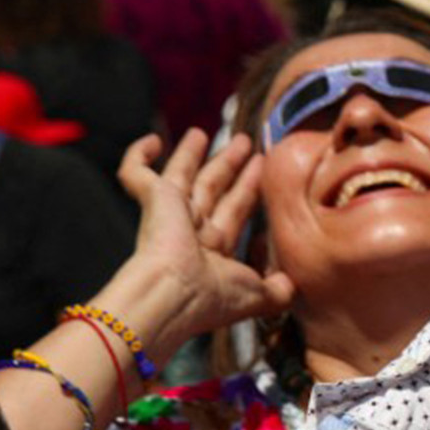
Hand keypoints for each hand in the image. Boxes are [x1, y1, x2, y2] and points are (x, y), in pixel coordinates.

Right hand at [113, 131, 294, 357]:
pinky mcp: (152, 200)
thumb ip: (281, 288)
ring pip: (182, 175)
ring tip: (206, 132)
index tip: (265, 171)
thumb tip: (294, 282)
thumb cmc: (213, 297)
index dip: (249, 192)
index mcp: (214, 253)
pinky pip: (135, 173)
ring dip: (193, 153)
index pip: (235, 212)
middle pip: (213, 188)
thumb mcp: (261, 296)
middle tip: (245, 143)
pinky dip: (138, 156)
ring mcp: (169, 215)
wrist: (172, 295)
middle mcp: (191, 232)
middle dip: (229, 166)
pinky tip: (152, 140)